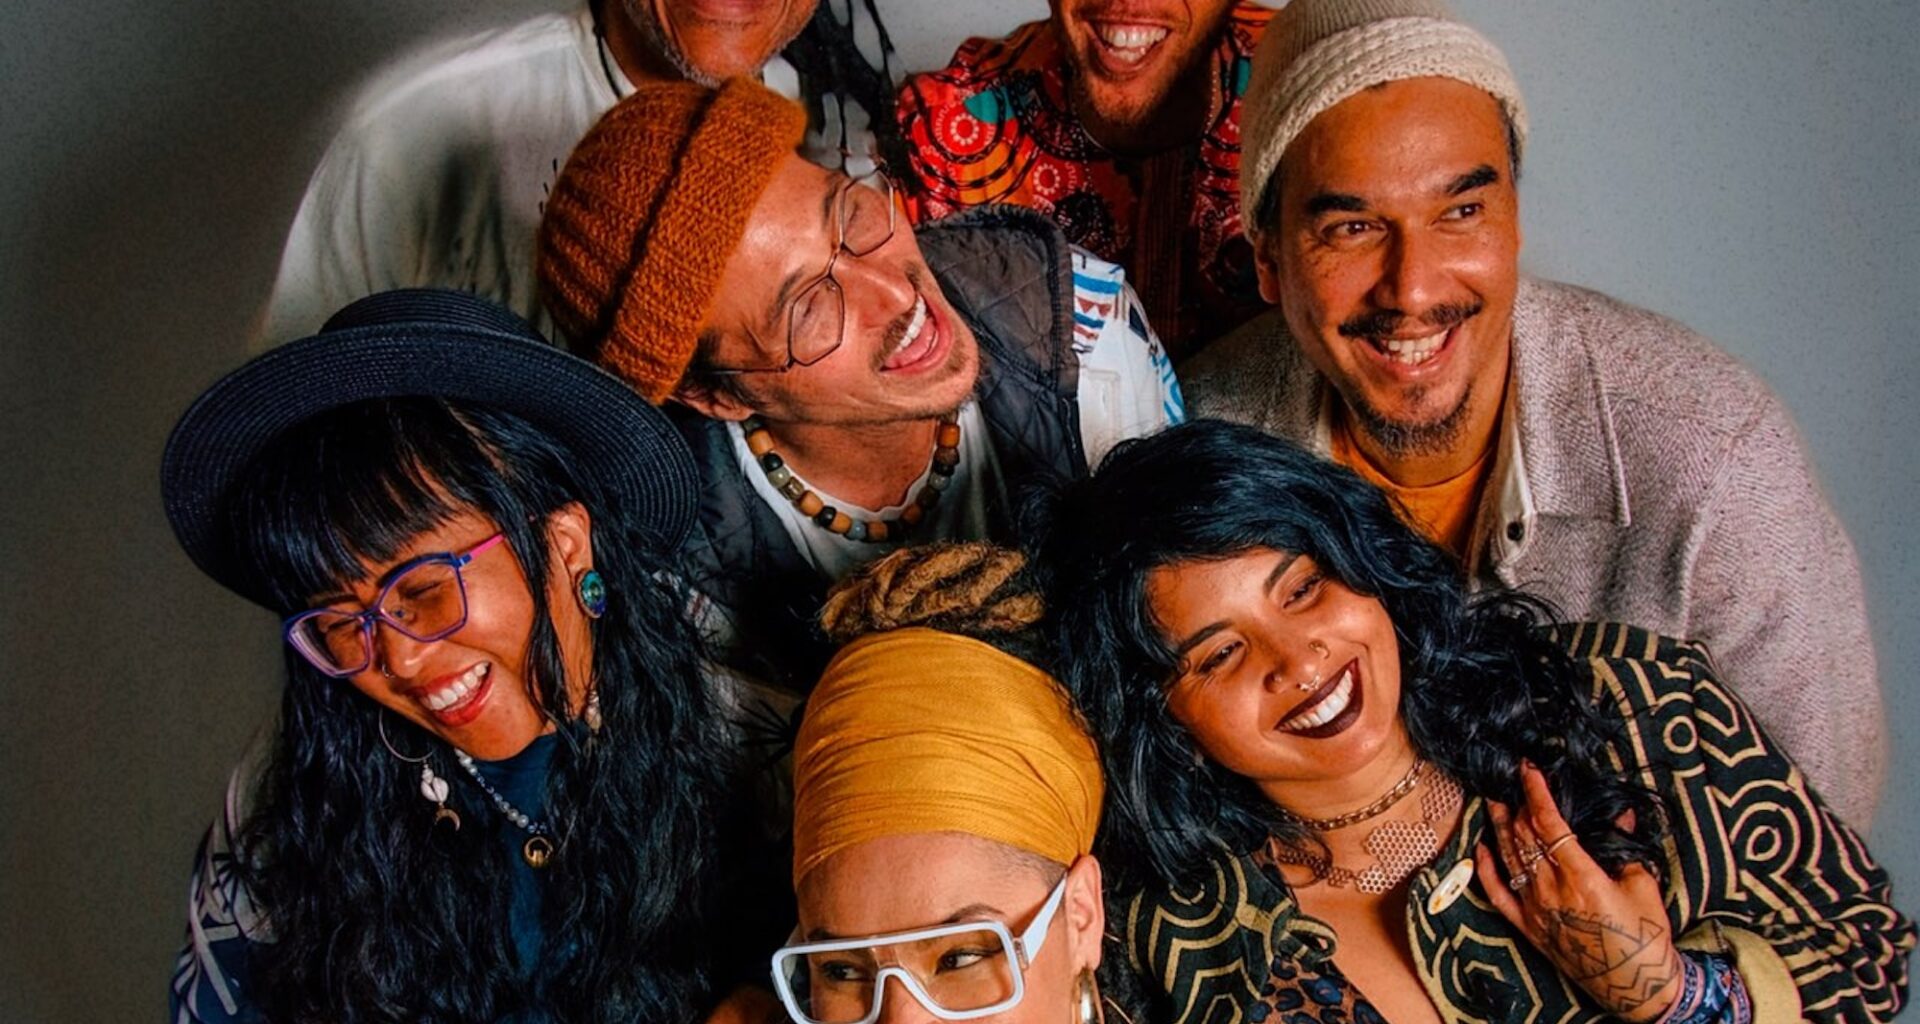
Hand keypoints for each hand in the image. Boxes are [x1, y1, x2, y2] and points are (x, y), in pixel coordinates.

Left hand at [1473, 763, 1680, 1022]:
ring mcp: (1535, 910)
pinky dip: (1487, 869)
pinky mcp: (1529, 928)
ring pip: (1508, 858)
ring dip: (1499, 827)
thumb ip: (1626, 847)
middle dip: (1516, 803)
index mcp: (1581, 877)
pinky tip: (1480, 848)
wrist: (1635, 985)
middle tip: (1510, 779)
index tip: (1528, 768)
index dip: (1536, 792)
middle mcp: (1551, 890)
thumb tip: (1621, 814)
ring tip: (1493, 799)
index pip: (1549, 824)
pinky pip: (1498, 895)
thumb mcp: (1643, 885)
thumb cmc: (1646, 936)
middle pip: (1523, 836)